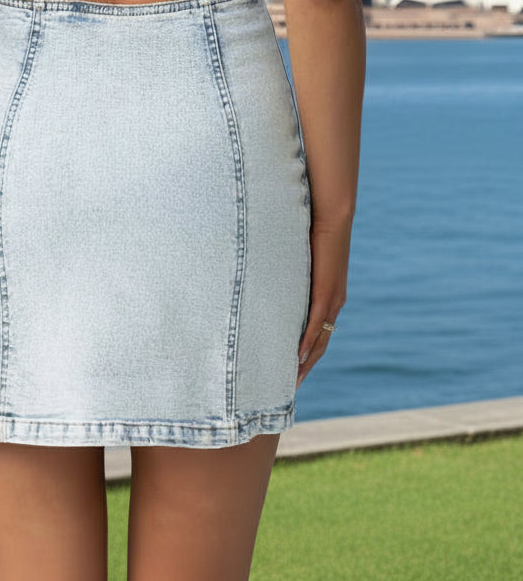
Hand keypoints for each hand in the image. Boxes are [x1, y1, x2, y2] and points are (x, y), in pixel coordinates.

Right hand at [296, 215, 351, 389]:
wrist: (333, 215)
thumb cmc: (315, 230)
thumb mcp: (301, 258)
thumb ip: (291, 271)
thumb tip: (271, 274)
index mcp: (330, 298)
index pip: (318, 336)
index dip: (306, 357)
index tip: (291, 374)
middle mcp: (334, 304)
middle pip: (319, 346)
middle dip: (304, 369)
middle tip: (288, 390)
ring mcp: (331, 300)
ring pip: (318, 341)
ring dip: (304, 364)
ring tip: (290, 383)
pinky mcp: (326, 291)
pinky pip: (315, 324)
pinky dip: (306, 343)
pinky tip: (296, 358)